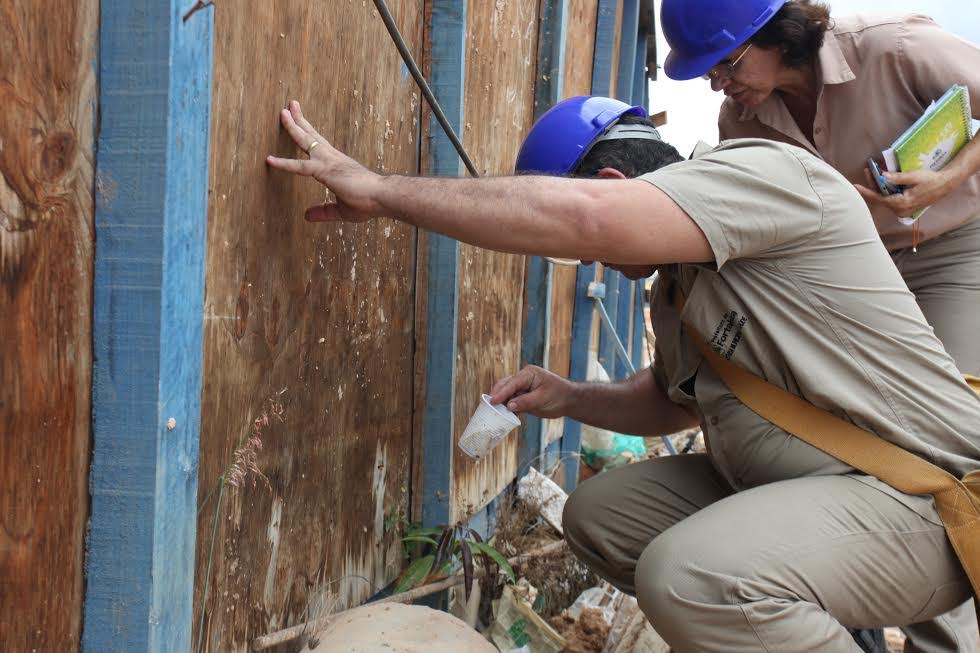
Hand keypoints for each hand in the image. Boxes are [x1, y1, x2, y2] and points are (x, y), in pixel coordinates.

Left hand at [266, 101, 384, 222]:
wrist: (382, 197)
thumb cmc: (368, 203)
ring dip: (293, 126)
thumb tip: (307, 216)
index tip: (303, 124)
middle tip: (290, 106)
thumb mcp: (341, 210)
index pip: (320, 145)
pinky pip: (299, 167)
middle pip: (312, 135)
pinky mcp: (325, 170)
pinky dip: (284, 163)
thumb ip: (323, 211)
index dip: (310, 134)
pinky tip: (270, 160)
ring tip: (283, 112)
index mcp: (337, 164)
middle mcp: (332, 158)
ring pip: (306, 140)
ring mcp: (328, 161)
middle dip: (301, 120)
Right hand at [489, 365, 573, 417]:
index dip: (501, 393)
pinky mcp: (522, 398)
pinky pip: (511, 403)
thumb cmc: (559, 395)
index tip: (492, 401)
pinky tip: (502, 416)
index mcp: (528, 374)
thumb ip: (526, 402)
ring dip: (500, 403)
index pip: (512, 383)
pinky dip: (506, 409)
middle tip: (488, 406)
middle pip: (505, 386)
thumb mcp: (543, 399)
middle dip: (496, 396)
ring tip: (491, 412)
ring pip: (506, 395)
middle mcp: (523, 379)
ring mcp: (522, 388)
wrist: (568, 401)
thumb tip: (509, 406)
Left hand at [854, 166, 956, 218]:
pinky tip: (883, 180)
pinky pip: (890, 199)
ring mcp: (902, 211)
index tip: (856, 187)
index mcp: (902, 204)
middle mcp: (900, 210)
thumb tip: (883, 176)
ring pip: (884, 198)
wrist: (945, 185)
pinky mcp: (903, 208)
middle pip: (880, 198)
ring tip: (874, 172)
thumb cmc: (931, 180)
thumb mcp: (914, 177)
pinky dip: (886, 189)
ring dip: (879, 186)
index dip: (867, 192)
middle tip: (868, 171)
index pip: (879, 198)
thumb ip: (898, 178)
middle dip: (873, 185)